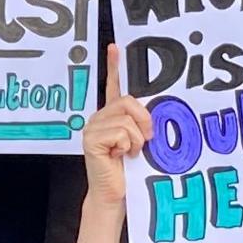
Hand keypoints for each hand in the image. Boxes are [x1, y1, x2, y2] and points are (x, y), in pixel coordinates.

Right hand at [74, 46, 145, 242]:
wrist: (115, 196)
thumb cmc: (130, 172)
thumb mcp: (139, 141)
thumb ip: (141, 123)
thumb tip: (152, 114)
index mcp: (111, 116)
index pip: (112, 85)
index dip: (114, 65)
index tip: (115, 46)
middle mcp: (98, 118)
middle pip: (128, 101)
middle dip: (143, 120)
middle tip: (144, 141)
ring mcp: (92, 127)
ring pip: (127, 119)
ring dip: (136, 139)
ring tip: (130, 153)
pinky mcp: (90, 139)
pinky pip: (121, 132)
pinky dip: (127, 146)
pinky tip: (120, 157)